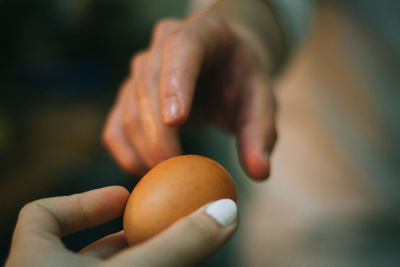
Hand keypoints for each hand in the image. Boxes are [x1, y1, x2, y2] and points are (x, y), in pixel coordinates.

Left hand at [6, 186, 236, 266]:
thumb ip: (176, 245)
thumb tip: (225, 211)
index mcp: (34, 265)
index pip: (42, 215)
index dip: (82, 201)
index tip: (123, 197)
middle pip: (87, 252)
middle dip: (129, 239)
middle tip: (165, 229)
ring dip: (145, 264)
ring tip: (178, 254)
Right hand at [103, 11, 276, 179]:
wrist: (224, 70)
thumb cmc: (242, 82)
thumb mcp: (261, 103)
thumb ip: (261, 134)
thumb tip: (259, 172)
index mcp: (203, 32)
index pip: (182, 48)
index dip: (175, 83)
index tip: (176, 122)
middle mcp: (164, 43)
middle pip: (147, 84)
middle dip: (158, 134)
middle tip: (173, 173)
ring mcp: (142, 68)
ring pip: (128, 109)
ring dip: (143, 149)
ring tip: (167, 178)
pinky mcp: (130, 94)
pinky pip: (115, 126)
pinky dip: (127, 154)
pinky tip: (147, 171)